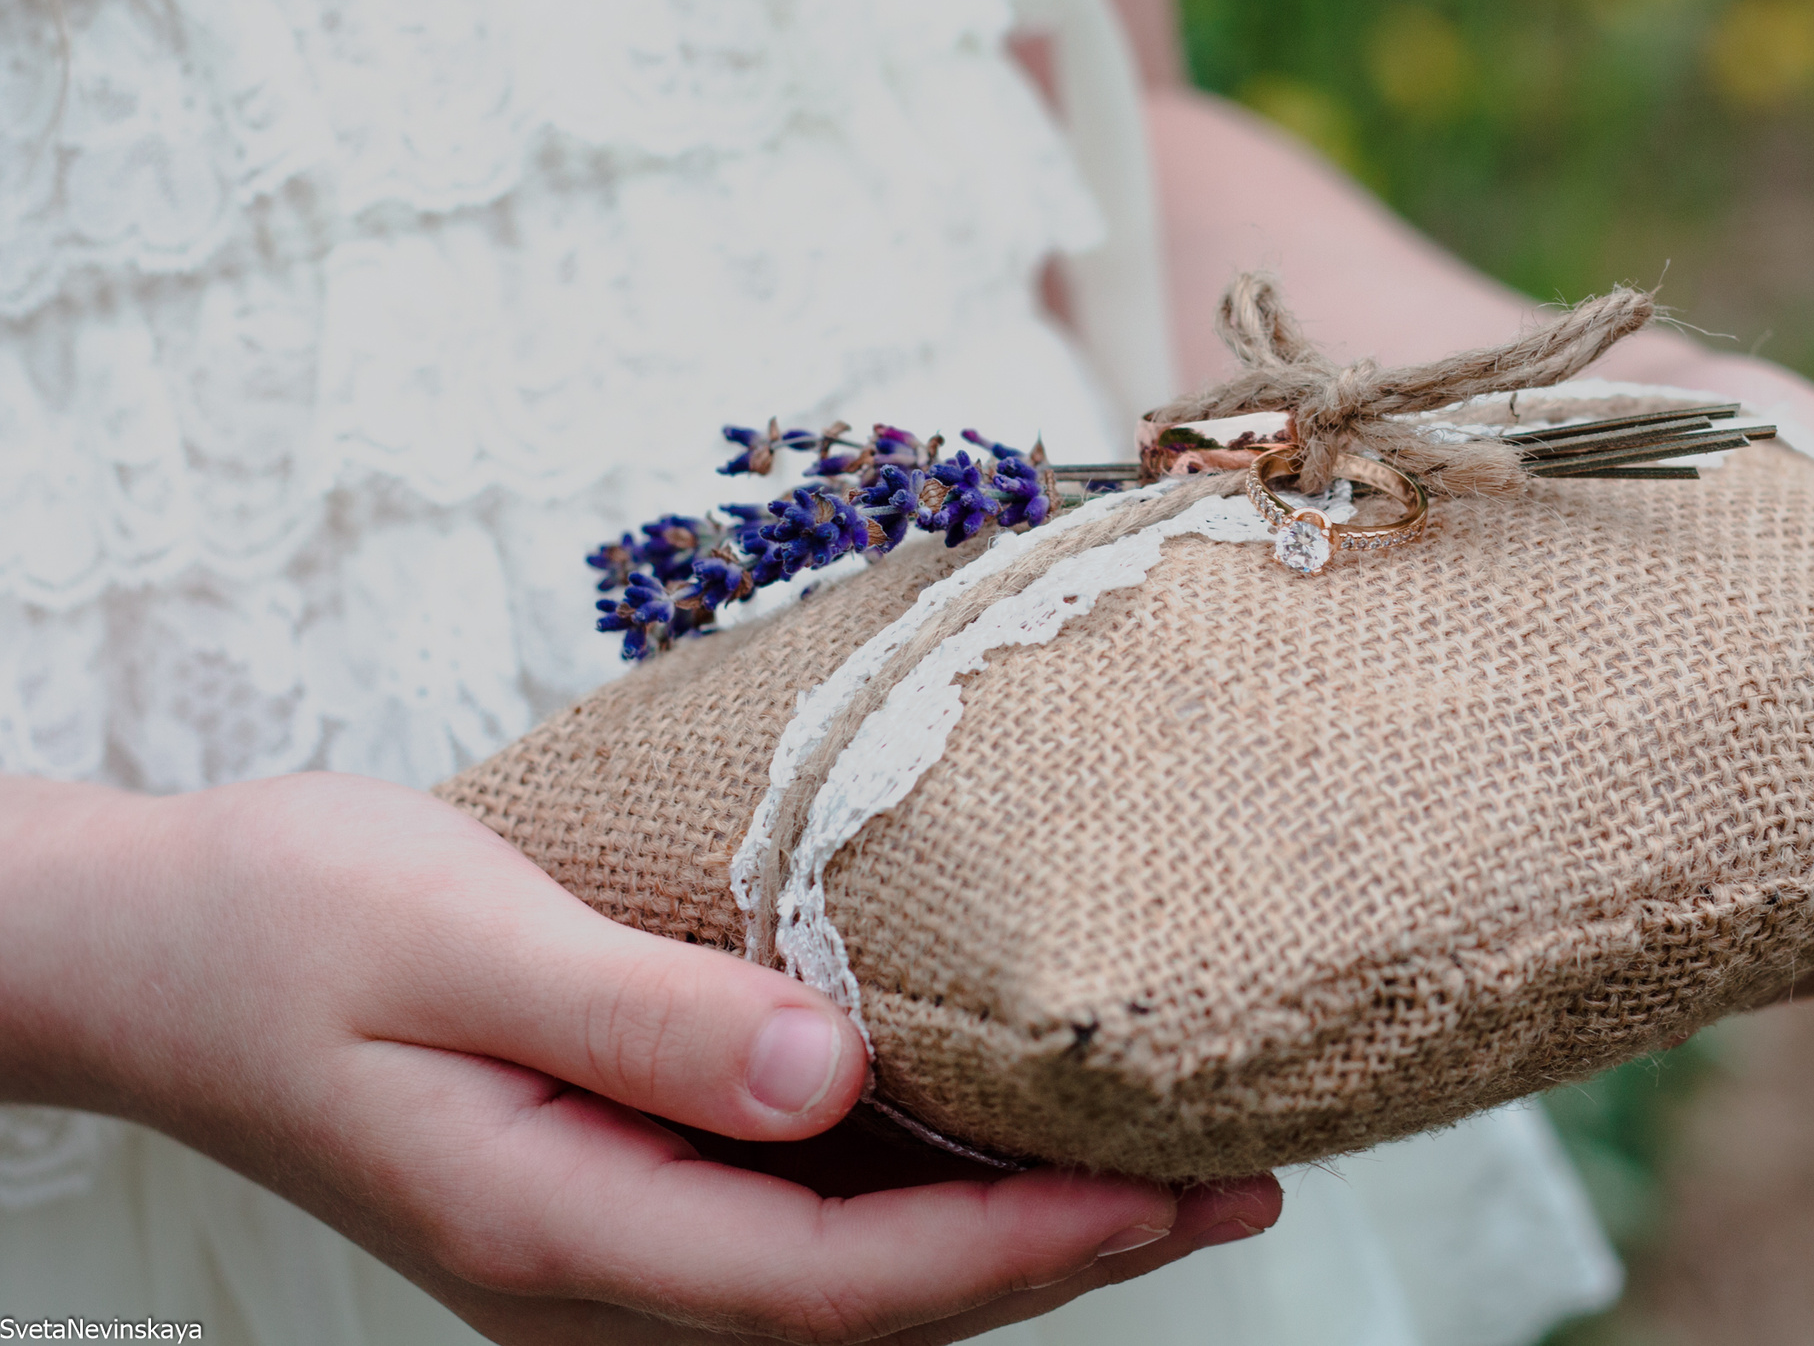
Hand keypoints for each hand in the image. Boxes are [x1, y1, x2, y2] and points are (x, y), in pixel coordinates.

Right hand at [0, 773, 1278, 1342]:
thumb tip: (835, 1075)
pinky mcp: (615, 1187)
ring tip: (1171, 1168)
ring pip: (851, 1277)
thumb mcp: (457, 938)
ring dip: (1013, 1231)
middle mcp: (600, 1274)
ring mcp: (609, 1244)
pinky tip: (1008, 1135)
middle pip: (876, 1307)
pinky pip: (801, 1219)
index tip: (1177, 1193)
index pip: (842, 1280)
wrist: (158, 945)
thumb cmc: (285, 923)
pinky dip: (923, 1190)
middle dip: (1066, 1256)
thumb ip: (647, 1014)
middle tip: (1240, 1184)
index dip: (1025, 1250)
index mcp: (563, 1225)